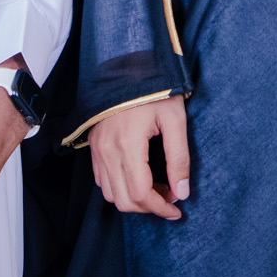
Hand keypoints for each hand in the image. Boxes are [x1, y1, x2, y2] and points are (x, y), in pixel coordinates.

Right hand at [89, 95, 189, 219]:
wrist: (127, 67)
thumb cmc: (155, 90)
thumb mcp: (175, 120)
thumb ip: (179, 158)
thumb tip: (182, 192)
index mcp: (128, 144)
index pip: (140, 193)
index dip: (160, 208)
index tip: (177, 209)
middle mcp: (108, 150)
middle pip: (124, 200)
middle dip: (149, 208)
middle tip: (170, 199)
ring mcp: (97, 149)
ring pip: (110, 194)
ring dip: (134, 200)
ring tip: (157, 189)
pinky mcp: (94, 147)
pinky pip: (102, 181)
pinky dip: (120, 189)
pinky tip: (139, 179)